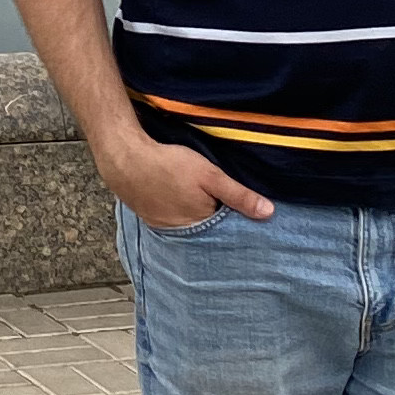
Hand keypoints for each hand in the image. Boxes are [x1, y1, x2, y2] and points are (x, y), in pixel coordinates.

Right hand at [100, 127, 271, 229]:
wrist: (125, 160)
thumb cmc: (168, 165)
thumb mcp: (209, 175)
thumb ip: (238, 195)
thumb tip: (268, 213)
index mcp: (201, 225)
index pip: (228, 231)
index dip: (238, 222)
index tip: (250, 216)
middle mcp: (184, 234)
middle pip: (210, 232)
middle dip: (220, 222)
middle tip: (225, 205)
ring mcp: (166, 228)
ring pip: (193, 227)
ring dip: (200, 218)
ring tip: (204, 202)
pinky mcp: (154, 220)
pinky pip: (176, 222)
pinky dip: (182, 214)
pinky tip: (183, 200)